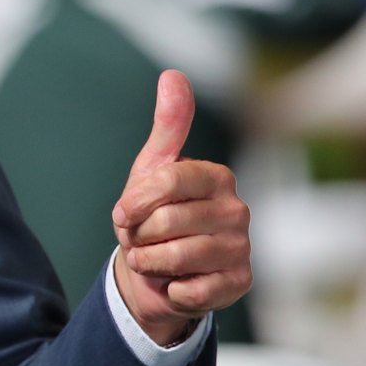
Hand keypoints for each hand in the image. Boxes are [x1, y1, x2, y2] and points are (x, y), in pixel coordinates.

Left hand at [111, 71, 252, 344]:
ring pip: (176, 257)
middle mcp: (238, 210)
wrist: (157, 273)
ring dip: (150, 263)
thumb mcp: (152, 170)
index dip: (134, 202)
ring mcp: (242, 248)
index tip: (124, 213)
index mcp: (216, 177)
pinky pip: (191, 290)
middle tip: (143, 239)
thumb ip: (168, 125)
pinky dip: (171, 290)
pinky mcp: (239, 284)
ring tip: (154, 259)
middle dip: (139, 236)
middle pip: (167, 221)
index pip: (167, 181)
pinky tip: (176, 282)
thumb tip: (173, 75)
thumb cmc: (154, 216)